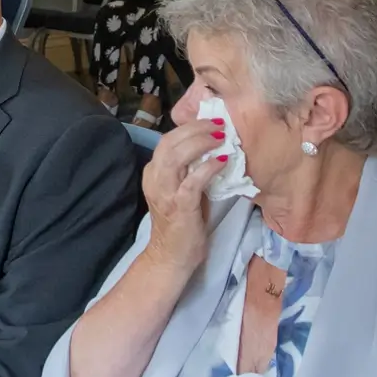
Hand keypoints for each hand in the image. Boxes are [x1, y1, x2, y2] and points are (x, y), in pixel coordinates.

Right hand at [140, 119, 225, 272]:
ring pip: (177, 156)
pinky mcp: (179, 206)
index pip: (168, 139)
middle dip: (196, 128)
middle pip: (170, 142)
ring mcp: (165, 192)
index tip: (211, 120)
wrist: (171, 256)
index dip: (190, 127)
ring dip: (201, 143)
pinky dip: (208, 167)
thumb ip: (190, 168)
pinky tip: (223, 161)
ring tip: (221, 137)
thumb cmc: (181, 222)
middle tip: (219, 123)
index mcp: (154, 172)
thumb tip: (212, 146)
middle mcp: (155, 178)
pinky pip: (193, 180)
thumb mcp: (182, 188)